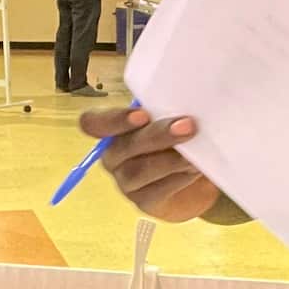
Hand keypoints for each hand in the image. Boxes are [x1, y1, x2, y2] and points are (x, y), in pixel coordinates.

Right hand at [79, 105, 217, 222]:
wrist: (192, 179)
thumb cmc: (175, 138)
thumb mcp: (170, 116)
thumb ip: (167, 103)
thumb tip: (187, 87)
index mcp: (111, 128)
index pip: (92, 123)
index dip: (113, 119)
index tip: (142, 114)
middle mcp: (113, 155)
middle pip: (122, 147)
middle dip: (157, 136)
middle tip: (188, 126)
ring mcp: (125, 181)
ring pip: (139, 171)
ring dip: (171, 159)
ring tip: (196, 152)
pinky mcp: (143, 201)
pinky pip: (157, 190)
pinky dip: (180, 178)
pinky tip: (196, 169)